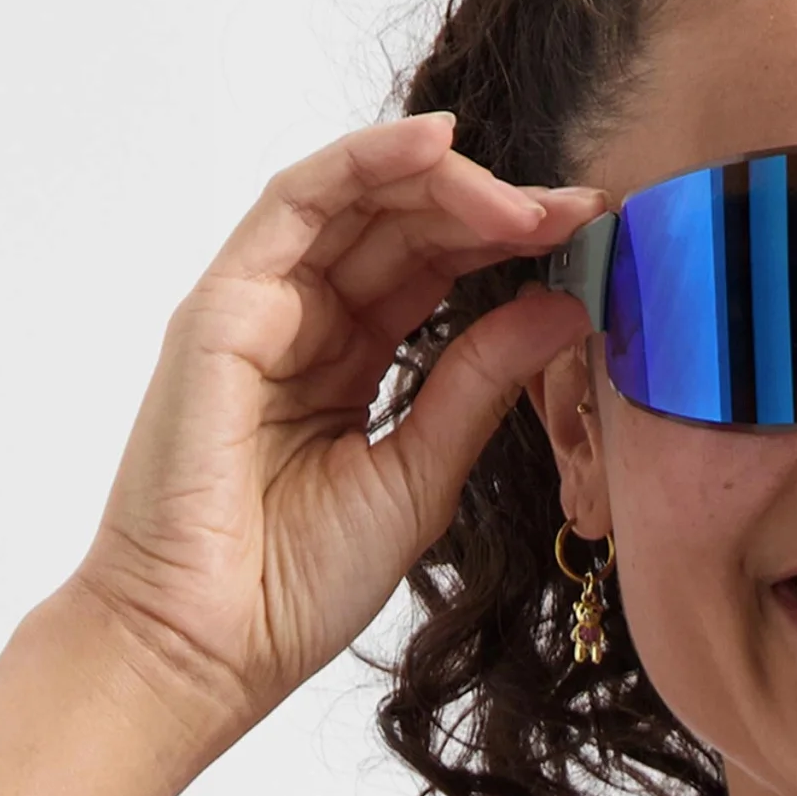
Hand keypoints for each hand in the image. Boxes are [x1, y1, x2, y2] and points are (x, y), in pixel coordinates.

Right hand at [71, 111, 604, 736]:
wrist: (209, 648)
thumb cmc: (295, 584)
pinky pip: (293, 206)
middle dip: (491, 207)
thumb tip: (563, 309)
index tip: (588, 237)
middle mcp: (299, 324)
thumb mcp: (422, 473)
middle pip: (399, 226)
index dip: (509, 244)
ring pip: (353, 202)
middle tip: (574, 207)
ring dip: (443, 179)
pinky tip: (435, 148)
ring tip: (526, 191)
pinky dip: (363, 163)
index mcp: (346, 364)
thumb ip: (481, 385)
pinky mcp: (220, 310)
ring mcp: (255, 310)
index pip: (432, 272)